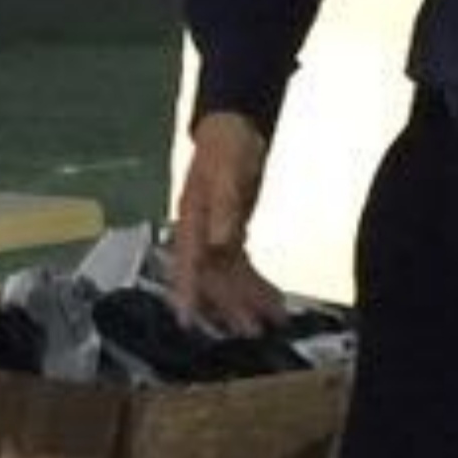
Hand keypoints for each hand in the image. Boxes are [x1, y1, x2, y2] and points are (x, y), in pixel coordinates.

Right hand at [170, 109, 282, 337]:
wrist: (236, 127)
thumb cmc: (227, 146)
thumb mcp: (228, 173)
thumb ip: (225, 208)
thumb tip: (220, 242)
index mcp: (191, 220)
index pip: (186, 263)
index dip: (186, 292)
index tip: (187, 321)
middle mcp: (199, 234)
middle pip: (211, 278)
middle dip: (229, 306)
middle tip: (251, 331)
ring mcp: (215, 236)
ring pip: (228, 277)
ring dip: (246, 300)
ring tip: (270, 322)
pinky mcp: (232, 234)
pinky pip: (241, 267)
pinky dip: (256, 284)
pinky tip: (271, 300)